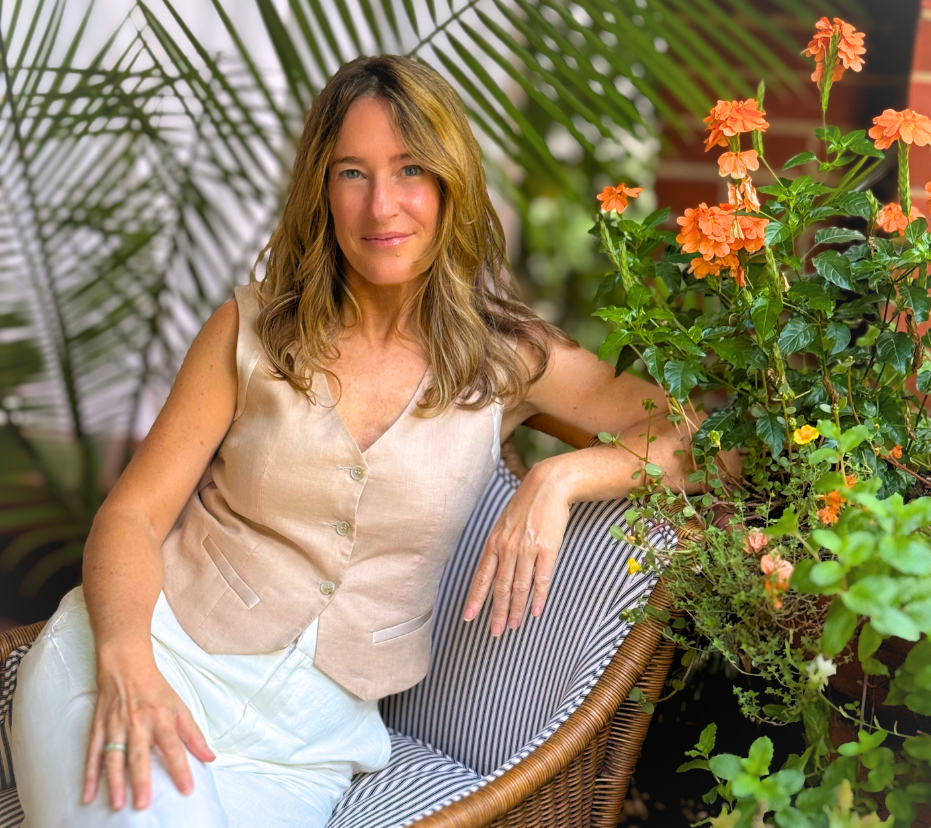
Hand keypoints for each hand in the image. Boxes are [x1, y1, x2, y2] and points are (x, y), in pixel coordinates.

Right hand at [83, 651, 215, 809]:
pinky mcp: (99, 728)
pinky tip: (88, 796)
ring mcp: (116, 726)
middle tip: (144, 804)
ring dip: (114, 782)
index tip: (187, 790)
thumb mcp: (180, 707)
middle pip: (140, 754)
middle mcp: (138, 723)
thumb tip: (210, 757)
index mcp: (161, 718)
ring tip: (118, 805)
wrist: (126, 665)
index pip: (174, 747)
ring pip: (114, 757)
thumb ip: (194, 735)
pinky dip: (89, 775)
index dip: (181, 768)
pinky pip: (92, 754)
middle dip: (141, 779)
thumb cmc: (155, 689)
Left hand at [461, 460, 571, 635]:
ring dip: (516, 610)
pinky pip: (541, 578)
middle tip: (495, 632)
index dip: (475, 598)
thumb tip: (492, 569)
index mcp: (494, 542)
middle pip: (500, 587)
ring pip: (519, 586)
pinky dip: (538, 597)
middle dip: (496, 612)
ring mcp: (528, 548)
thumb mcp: (504, 524)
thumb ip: (498, 546)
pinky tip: (535, 611)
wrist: (548, 486)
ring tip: (513, 626)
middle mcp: (508, 547)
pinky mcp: (548, 548)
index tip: (468, 617)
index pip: (481, 576)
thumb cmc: (526, 505)